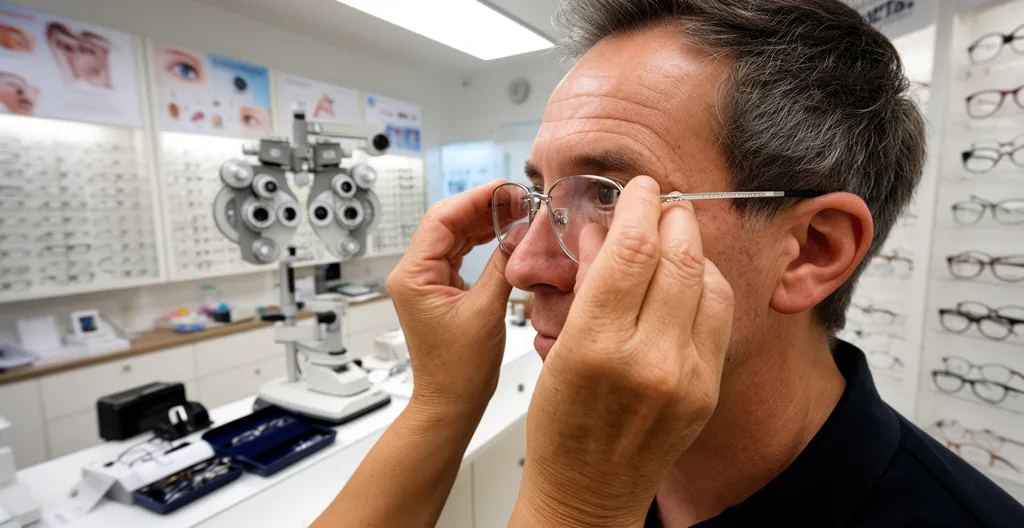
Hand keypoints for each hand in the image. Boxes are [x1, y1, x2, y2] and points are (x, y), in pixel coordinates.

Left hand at [387, 180, 513, 417]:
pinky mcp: (438, 288)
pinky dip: (482, 240)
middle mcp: (413, 273)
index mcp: (413, 275)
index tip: (508, 189)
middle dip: (484, 206)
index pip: (442, 218)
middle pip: (447, 222)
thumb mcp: (487, 311)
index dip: (476, 199)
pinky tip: (506, 232)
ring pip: (454, 235)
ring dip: (485, 221)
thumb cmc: (460, 369)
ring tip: (519, 210)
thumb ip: (503, 265)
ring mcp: (425, 280)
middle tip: (521, 198)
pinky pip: (459, 253)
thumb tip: (521, 230)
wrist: (451, 403)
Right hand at [513, 176, 734, 525]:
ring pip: (708, 281)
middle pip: (678, 258)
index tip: (638, 188)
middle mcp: (650, 360)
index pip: (632, 249)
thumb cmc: (561, 426)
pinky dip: (705, 284)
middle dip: (672, 216)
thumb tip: (608, 230)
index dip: (639, 206)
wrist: (589, 490)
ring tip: (674, 235)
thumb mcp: (557, 347)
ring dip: (693, 247)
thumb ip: (588, 285)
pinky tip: (687, 277)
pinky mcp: (708, 388)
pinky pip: (720, 316)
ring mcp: (687, 376)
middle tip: (660, 201)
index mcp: (598, 346)